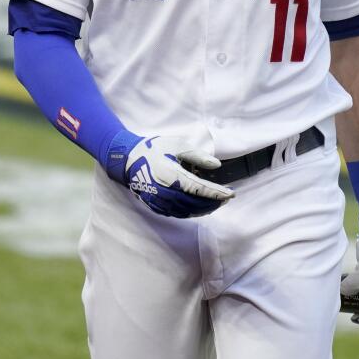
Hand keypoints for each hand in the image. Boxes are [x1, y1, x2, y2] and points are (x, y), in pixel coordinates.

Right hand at [107, 134, 233, 218]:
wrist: (127, 159)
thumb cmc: (154, 149)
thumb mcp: (177, 145)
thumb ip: (198, 155)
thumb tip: (216, 165)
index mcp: (171, 175)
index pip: (199, 188)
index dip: (216, 193)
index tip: (231, 194)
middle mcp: (165, 191)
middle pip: (195, 203)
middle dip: (213, 202)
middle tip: (226, 198)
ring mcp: (159, 200)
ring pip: (186, 211)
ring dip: (204, 209)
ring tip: (216, 203)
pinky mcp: (154, 205)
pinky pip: (176, 213)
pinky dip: (190, 212)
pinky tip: (199, 208)